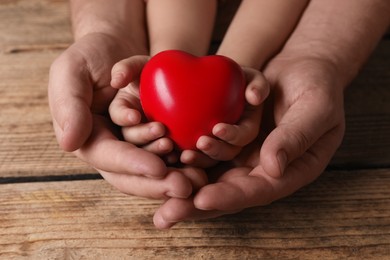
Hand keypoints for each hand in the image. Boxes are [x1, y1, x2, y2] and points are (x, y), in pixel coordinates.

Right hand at [48, 33, 204, 198]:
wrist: (113, 46)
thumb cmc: (89, 55)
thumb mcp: (71, 72)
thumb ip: (69, 106)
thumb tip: (71, 145)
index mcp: (87, 137)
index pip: (109, 157)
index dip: (133, 165)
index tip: (158, 170)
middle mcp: (110, 145)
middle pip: (131, 174)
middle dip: (157, 184)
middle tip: (185, 188)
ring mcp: (131, 141)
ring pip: (149, 167)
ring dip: (172, 174)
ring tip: (195, 173)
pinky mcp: (149, 135)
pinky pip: (163, 154)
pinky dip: (179, 161)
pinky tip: (198, 164)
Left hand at [152, 56, 345, 228]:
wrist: (304, 71)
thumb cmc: (319, 89)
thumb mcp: (316, 110)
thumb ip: (296, 137)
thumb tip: (272, 168)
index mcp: (289, 171)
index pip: (258, 191)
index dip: (230, 198)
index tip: (202, 200)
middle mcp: (263, 169)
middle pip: (228, 192)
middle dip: (196, 204)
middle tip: (166, 215)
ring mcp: (246, 155)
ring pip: (213, 174)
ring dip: (187, 179)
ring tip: (162, 182)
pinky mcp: (232, 139)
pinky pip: (208, 152)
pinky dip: (189, 156)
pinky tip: (165, 157)